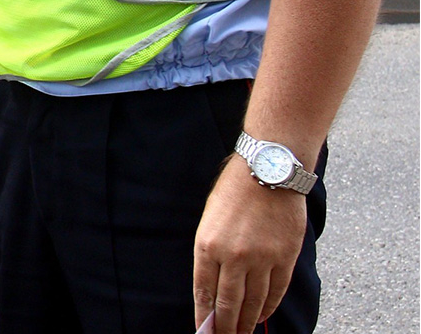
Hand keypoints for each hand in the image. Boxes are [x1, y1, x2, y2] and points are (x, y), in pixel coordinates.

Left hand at [192, 156, 307, 333]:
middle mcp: (233, 256)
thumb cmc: (234, 193)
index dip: (205, 317)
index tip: (204, 332)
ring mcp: (262, 258)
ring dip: (248, 322)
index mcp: (208, 245)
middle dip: (226, 326)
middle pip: (229, 303)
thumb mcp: (209, 221)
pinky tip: (263, 316)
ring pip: (254, 302)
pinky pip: (276, 291)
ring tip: (242, 333)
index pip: (204, 292)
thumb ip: (210, 254)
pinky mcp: (285, 257)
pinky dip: (268, 307)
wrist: (268, 171)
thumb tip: (212, 289)